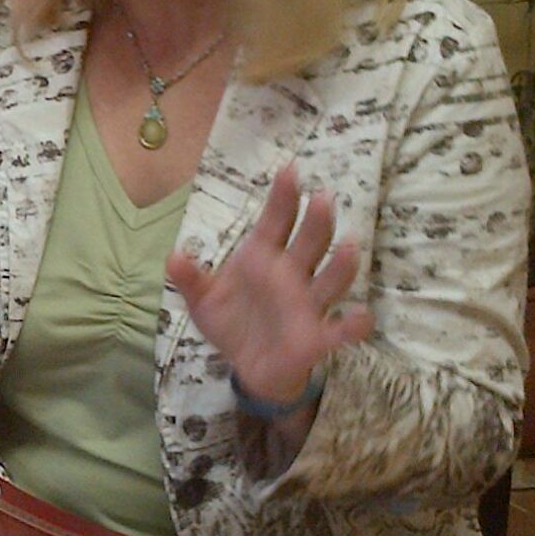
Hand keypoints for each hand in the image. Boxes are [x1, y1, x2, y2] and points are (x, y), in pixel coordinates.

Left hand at [164, 164, 372, 405]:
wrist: (248, 365)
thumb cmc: (232, 322)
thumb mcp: (203, 301)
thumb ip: (191, 280)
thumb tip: (172, 258)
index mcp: (263, 257)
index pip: (276, 221)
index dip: (283, 197)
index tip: (290, 170)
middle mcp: (291, 274)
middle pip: (310, 242)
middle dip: (317, 221)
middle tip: (323, 198)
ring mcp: (308, 303)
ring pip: (332, 278)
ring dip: (342, 264)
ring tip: (351, 245)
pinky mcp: (317, 336)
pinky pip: (341, 329)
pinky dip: (354, 324)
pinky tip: (363, 318)